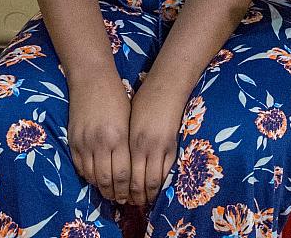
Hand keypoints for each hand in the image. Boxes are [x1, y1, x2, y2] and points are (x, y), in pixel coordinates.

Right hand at [67, 73, 131, 202]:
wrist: (92, 79)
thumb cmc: (117, 96)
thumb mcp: (129, 119)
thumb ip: (129, 144)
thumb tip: (134, 167)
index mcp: (119, 137)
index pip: (123, 174)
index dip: (127, 189)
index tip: (132, 195)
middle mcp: (100, 143)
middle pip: (106, 180)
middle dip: (114, 193)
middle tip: (121, 199)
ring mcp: (84, 142)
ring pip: (91, 176)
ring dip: (100, 187)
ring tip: (109, 192)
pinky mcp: (72, 140)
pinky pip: (79, 167)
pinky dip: (87, 176)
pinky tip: (95, 179)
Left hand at [127, 76, 187, 205]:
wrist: (167, 86)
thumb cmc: (144, 100)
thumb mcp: (128, 121)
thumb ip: (124, 142)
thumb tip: (117, 161)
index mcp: (129, 140)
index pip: (122, 174)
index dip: (120, 189)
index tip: (118, 197)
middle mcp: (143, 147)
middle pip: (137, 182)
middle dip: (134, 196)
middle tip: (131, 204)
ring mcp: (161, 147)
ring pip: (153, 181)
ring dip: (148, 194)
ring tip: (145, 200)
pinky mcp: (173, 145)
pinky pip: (167, 171)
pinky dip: (162, 183)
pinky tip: (158, 187)